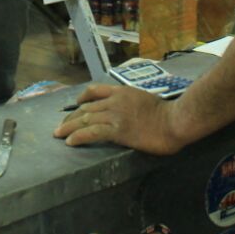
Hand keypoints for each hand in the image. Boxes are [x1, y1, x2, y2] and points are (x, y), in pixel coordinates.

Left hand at [52, 83, 185, 155]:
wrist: (175, 120)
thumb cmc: (168, 113)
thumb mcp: (145, 99)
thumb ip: (132, 102)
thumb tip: (127, 111)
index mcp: (122, 92)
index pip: (95, 91)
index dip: (82, 98)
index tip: (75, 105)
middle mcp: (115, 100)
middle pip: (86, 107)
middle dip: (71, 117)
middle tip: (61, 127)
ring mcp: (115, 115)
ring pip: (85, 119)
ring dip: (68, 127)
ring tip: (59, 135)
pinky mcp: (117, 130)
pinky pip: (92, 132)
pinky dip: (78, 136)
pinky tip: (70, 142)